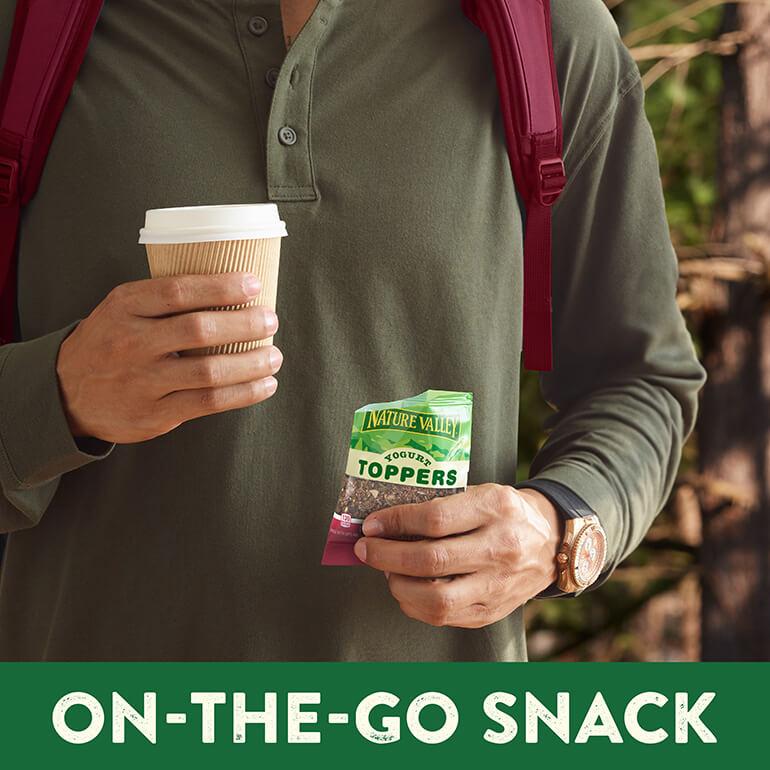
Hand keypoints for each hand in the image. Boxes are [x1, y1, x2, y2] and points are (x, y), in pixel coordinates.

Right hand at [56, 273, 282, 443]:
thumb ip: (164, 299)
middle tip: (270, 320)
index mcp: (125, 307)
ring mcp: (143, 382)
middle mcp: (131, 343)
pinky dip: (244, 393)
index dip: (221, 286)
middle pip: (198, 330)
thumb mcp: (123, 309)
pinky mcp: (154, 415)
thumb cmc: (110, 342)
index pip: (178, 291)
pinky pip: (208, 403)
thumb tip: (232, 289)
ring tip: (275, 356)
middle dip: (244, 324)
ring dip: (251, 363)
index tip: (254, 284)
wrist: (66, 393)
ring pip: (208, 371)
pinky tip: (265, 385)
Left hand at [353, 484, 563, 628]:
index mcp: (495, 509)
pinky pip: (445, 617)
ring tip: (386, 571)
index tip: (372, 524)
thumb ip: (442, 504)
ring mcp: (498, 585)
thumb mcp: (482, 492)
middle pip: (431, 560)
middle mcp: (500, 548)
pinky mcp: (492, 611)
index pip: (435, 518)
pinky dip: (415, 605)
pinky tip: (406, 589)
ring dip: (398, 586)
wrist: (551, 543)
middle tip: (366, 549)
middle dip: (386, 556)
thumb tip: (388, 520)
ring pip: (436, 599)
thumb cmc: (506, 513)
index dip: (396, 522)